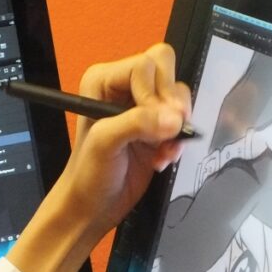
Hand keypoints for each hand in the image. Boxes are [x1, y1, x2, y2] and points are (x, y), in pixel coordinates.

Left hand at [67, 42, 190, 234]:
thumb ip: (138, 124)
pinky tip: (162, 159)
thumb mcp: (106, 143)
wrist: (94, 206)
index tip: (154, 122)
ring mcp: (143, 107)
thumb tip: (175, 118)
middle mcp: (125, 87)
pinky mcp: (158, 127)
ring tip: (160, 152)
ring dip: (175, 128)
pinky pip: (183, 121)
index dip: (156, 92)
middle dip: (172, 104)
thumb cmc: (88, 174)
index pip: (146, 65)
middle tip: (167, 131)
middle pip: (167, 71)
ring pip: (179, 97)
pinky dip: (178, 142)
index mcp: (104, 80)